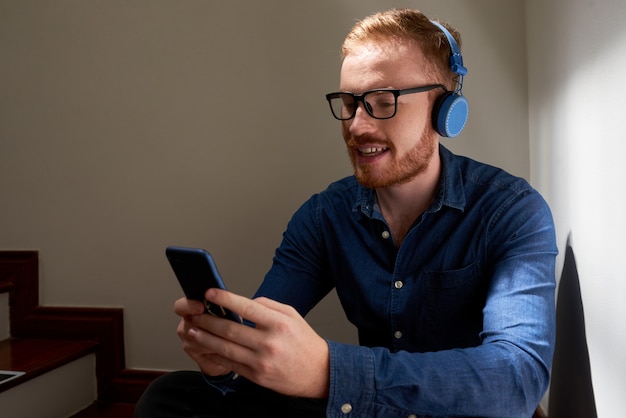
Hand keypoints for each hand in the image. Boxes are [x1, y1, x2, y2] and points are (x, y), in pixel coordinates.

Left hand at [176, 289, 329, 398]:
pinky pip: (230, 364)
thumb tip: (244, 302)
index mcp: (279, 323)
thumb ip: (267, 305)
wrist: (319, 373)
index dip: (225, 299)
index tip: (209, 293)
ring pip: (225, 348)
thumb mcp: (292, 315)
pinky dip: (215, 354)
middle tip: (194, 313)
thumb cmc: (304, 341)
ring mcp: (262, 362)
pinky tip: (206, 347)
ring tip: (192, 330)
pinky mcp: (257, 376)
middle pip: (230, 329)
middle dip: (207, 320)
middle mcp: (269, 343)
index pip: (246, 307)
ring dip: (205, 338)